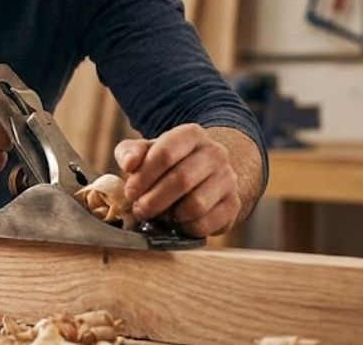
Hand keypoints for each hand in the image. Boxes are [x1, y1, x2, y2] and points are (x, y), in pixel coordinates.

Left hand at [114, 123, 240, 236]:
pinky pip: (206, 223)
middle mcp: (215, 153)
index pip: (165, 153)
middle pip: (181, 180)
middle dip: (153, 200)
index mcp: (191, 134)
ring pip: (196, 204)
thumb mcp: (146, 151)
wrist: (205, 174)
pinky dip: (186, 228)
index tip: (130, 192)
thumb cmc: (167, 162)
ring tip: (160, 215)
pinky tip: (178, 222)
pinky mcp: (233, 205)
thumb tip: (129, 164)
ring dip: (171, 216)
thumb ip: (130, 152)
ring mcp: (228, 179)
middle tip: (139, 211)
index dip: (143, 177)